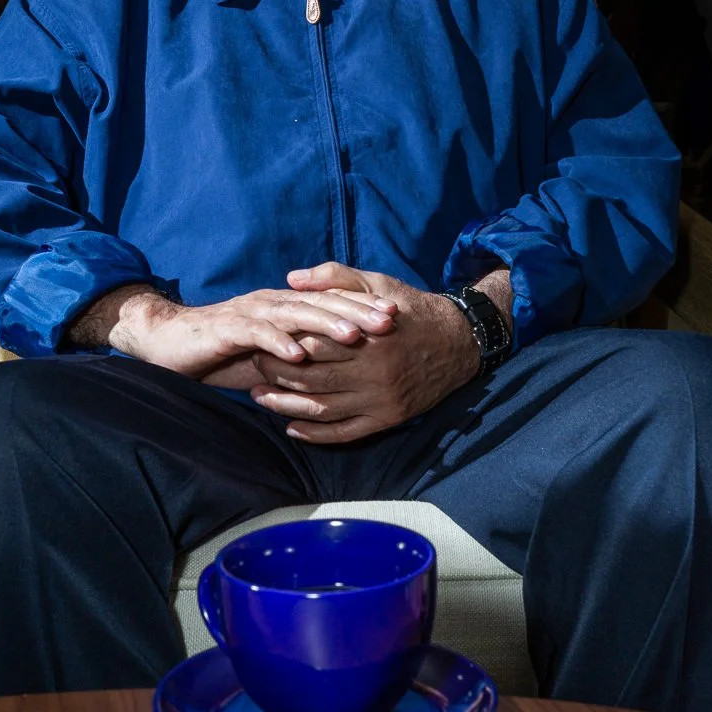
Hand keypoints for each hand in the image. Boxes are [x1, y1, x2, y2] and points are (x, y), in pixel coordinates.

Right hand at [106, 284, 397, 383]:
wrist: (169, 340)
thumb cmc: (222, 348)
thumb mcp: (268, 348)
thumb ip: (298, 347)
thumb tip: (339, 359)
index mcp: (285, 305)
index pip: (330, 302)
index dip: (362, 306)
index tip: (397, 316)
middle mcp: (273, 303)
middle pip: (321, 303)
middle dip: (356, 310)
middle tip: (388, 320)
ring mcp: (251, 313)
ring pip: (295, 314)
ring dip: (325, 324)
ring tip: (354, 335)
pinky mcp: (228, 328)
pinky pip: (257, 334)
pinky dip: (277, 342)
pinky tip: (298, 353)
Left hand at [248, 262, 481, 442]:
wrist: (458, 341)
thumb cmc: (410, 308)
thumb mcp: (376, 283)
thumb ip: (334, 277)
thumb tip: (292, 279)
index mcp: (366, 337)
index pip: (310, 345)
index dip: (279, 345)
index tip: (258, 341)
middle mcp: (373, 372)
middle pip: (310, 379)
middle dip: (275, 375)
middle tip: (252, 368)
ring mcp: (380, 399)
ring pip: (322, 409)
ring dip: (286, 407)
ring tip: (260, 397)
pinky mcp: (388, 418)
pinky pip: (345, 433)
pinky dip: (315, 435)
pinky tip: (292, 428)